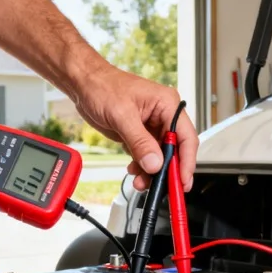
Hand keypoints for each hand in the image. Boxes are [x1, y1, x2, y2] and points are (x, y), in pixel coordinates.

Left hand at [72, 66, 197, 191]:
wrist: (84, 85)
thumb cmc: (103, 87)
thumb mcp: (122, 116)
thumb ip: (140, 142)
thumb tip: (155, 163)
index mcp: (167, 105)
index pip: (186, 138)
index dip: (187, 162)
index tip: (182, 181)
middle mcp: (163, 116)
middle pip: (176, 150)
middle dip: (168, 170)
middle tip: (163, 187)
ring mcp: (152, 126)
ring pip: (160, 156)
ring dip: (152, 171)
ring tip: (141, 181)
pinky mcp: (140, 134)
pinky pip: (147, 155)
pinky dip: (142, 166)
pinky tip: (134, 170)